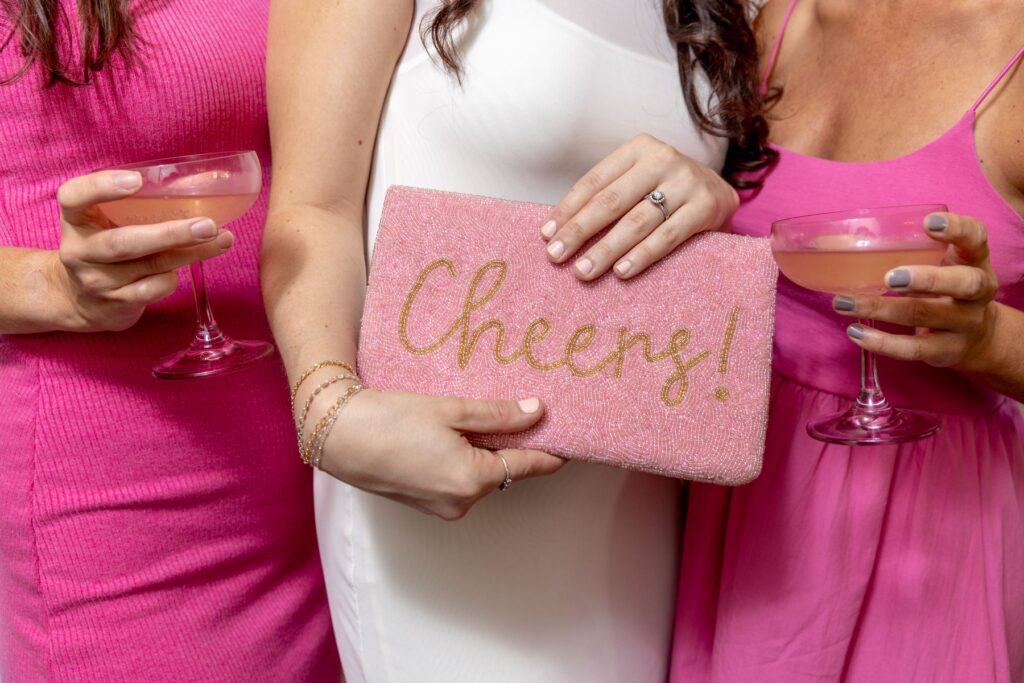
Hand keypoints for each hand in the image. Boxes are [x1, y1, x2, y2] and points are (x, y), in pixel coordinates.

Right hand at [49, 170, 234, 331]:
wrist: (81, 300)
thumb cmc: (106, 245)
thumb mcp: (108, 220)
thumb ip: (140, 202)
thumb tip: (206, 181)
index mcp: (76, 219)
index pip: (74, 196)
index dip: (102, 186)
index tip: (137, 179)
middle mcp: (80, 250)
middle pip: (124, 242)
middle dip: (171, 234)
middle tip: (208, 225)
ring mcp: (97, 280)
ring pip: (149, 266)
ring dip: (190, 253)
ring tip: (221, 239)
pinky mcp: (115, 303)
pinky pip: (153, 289)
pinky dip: (173, 278)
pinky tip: (183, 268)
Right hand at [319, 389, 564, 519]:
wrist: (337, 435)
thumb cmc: (390, 419)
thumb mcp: (451, 410)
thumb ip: (498, 415)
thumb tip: (537, 412)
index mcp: (472, 479)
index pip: (529, 466)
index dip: (552, 450)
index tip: (569, 438)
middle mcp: (461, 502)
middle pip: (504, 471)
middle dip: (511, 444)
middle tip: (515, 409)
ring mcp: (442, 507)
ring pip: (480, 476)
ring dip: (483, 451)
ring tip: (470, 417)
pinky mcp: (425, 504)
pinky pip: (458, 482)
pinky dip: (462, 461)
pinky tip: (447, 435)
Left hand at [540, 133, 737, 279]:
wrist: (721, 193)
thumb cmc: (665, 193)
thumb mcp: (638, 182)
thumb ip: (607, 197)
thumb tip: (557, 232)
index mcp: (639, 148)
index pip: (594, 181)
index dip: (567, 209)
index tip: (545, 235)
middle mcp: (663, 158)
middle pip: (611, 200)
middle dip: (579, 231)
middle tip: (555, 257)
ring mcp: (687, 181)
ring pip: (637, 221)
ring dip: (606, 250)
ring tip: (583, 271)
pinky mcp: (708, 206)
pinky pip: (667, 236)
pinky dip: (642, 255)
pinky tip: (621, 272)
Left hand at [832, 212, 999, 370]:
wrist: (979, 336)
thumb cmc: (945, 286)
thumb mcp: (938, 263)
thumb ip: (906, 249)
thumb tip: (833, 241)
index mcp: (974, 260)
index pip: (976, 238)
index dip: (957, 229)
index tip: (929, 223)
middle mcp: (978, 292)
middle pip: (964, 284)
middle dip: (927, 279)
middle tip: (890, 277)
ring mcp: (966, 323)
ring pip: (925, 315)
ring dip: (880, 309)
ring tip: (843, 303)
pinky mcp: (947, 350)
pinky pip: (913, 348)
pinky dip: (881, 342)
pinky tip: (855, 332)